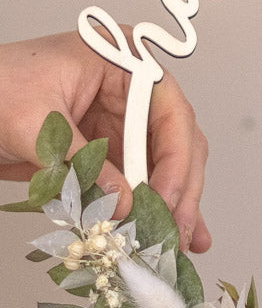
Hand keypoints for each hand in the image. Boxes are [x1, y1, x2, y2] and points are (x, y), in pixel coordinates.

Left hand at [0, 31, 209, 251]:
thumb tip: (123, 204)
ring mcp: (127, 123)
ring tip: (181, 242)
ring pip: (169, 167)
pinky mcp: (115, 150)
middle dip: (181, 191)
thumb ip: (81, 164)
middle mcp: (135, 93)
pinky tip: (170, 233)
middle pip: (179, 143)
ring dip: (177, 206)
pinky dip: (155, 208)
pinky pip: (143, 180)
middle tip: (177, 229)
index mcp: (125, 65)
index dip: (174, 159)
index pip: (170, 113)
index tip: (164, 198)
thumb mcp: (33, 124)